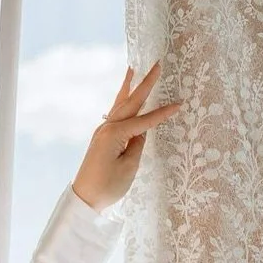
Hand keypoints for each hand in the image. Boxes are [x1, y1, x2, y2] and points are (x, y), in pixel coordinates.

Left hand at [71, 63, 180, 212]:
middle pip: (130, 102)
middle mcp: (107, 127)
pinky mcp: (102, 137)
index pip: (145, 120)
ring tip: (133, 69)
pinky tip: (125, 96)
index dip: (163, 113)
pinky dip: (122, 101)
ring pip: (120, 104)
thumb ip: (138, 145)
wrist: (82, 198)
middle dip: (145, 83)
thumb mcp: (129, 167)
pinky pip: (116, 113)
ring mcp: (102, 131)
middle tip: (157, 64)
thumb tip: (142, 131)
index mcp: (115, 134)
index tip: (179, 104)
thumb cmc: (107, 186)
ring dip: (129, 87)